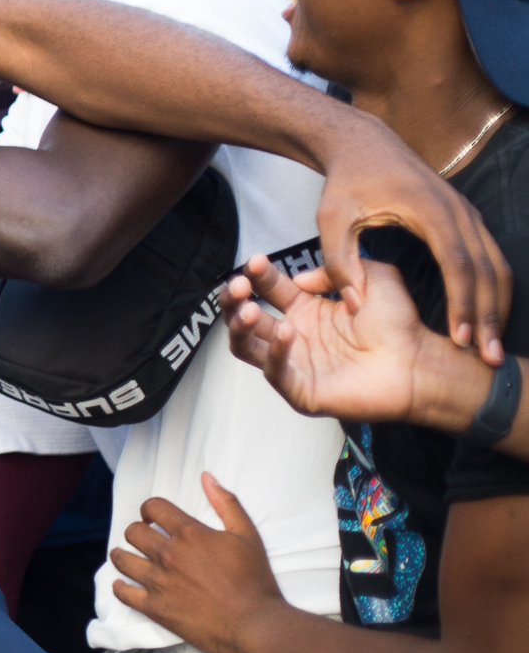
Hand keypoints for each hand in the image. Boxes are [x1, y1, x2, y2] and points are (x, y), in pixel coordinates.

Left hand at [110, 475, 287, 652]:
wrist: (255, 624)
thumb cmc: (255, 580)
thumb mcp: (247, 535)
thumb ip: (226, 503)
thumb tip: (207, 477)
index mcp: (189, 534)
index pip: (153, 508)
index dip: (150, 510)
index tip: (152, 517)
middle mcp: (168, 555)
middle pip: (132, 532)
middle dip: (137, 532)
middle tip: (145, 539)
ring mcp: (159, 582)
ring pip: (122, 559)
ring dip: (123, 555)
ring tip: (129, 557)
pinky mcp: (155, 608)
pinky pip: (123, 593)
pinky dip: (120, 587)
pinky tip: (124, 584)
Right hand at [225, 254, 430, 424]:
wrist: (420, 362)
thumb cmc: (401, 324)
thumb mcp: (372, 277)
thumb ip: (335, 269)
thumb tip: (300, 278)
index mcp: (306, 311)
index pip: (267, 290)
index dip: (256, 275)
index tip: (255, 261)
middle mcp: (295, 337)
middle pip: (245, 318)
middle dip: (233, 300)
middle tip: (238, 285)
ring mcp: (295, 365)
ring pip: (246, 347)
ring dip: (240, 327)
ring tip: (249, 310)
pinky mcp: (302, 391)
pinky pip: (276, 373)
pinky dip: (276, 354)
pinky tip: (288, 333)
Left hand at [310, 113, 509, 361]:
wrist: (364, 144)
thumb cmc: (346, 182)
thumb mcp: (331, 219)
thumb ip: (340, 261)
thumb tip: (354, 306)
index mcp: (430, 211)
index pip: (458, 264)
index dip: (464, 303)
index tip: (461, 338)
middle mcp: (459, 212)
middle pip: (488, 269)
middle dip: (491, 314)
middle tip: (488, 357)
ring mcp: (468, 214)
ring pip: (497, 265)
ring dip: (498, 305)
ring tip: (491, 346)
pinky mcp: (467, 219)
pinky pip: (491, 258)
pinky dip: (494, 289)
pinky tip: (486, 318)